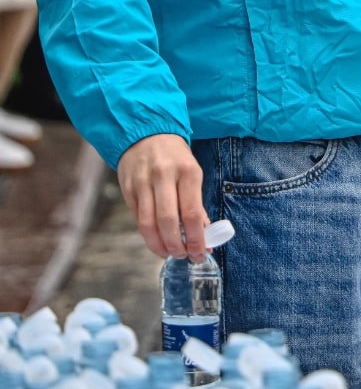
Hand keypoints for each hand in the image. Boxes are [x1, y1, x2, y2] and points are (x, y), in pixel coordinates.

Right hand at [117, 134, 208, 260]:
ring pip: (148, 224)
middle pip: (168, 221)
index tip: (201, 252)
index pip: (192, 213)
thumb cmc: (174, 157)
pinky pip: (137, 218)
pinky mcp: (128, 189)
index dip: (196, 238)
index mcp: (186, 171)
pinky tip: (156, 240)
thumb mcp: (192, 172)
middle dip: (177, 246)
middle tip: (184, 256)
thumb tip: (204, 234)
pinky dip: (147, 234)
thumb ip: (196, 203)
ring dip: (159, 245)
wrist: (146, 132)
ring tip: (169, 253)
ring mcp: (143, 183)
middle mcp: (163, 177)